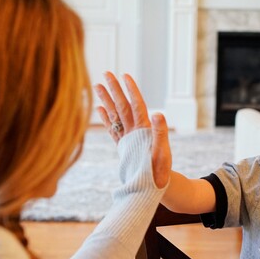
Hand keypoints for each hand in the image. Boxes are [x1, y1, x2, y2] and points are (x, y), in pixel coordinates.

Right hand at [95, 72, 170, 187]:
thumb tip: (158, 114)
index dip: (131, 90)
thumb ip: (160, 132)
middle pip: (123, 105)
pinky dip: (106, 119)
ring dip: (107, 100)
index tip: (124, 75)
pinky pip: (113, 129)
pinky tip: (99, 110)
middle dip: (115, 89)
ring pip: (116, 114)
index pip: (137, 105)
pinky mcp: (124, 146)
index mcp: (145, 129)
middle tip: (106, 73)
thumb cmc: (160, 171)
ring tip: (97, 86)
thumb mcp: (162, 151)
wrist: (155, 185)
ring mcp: (129, 137)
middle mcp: (136, 130)